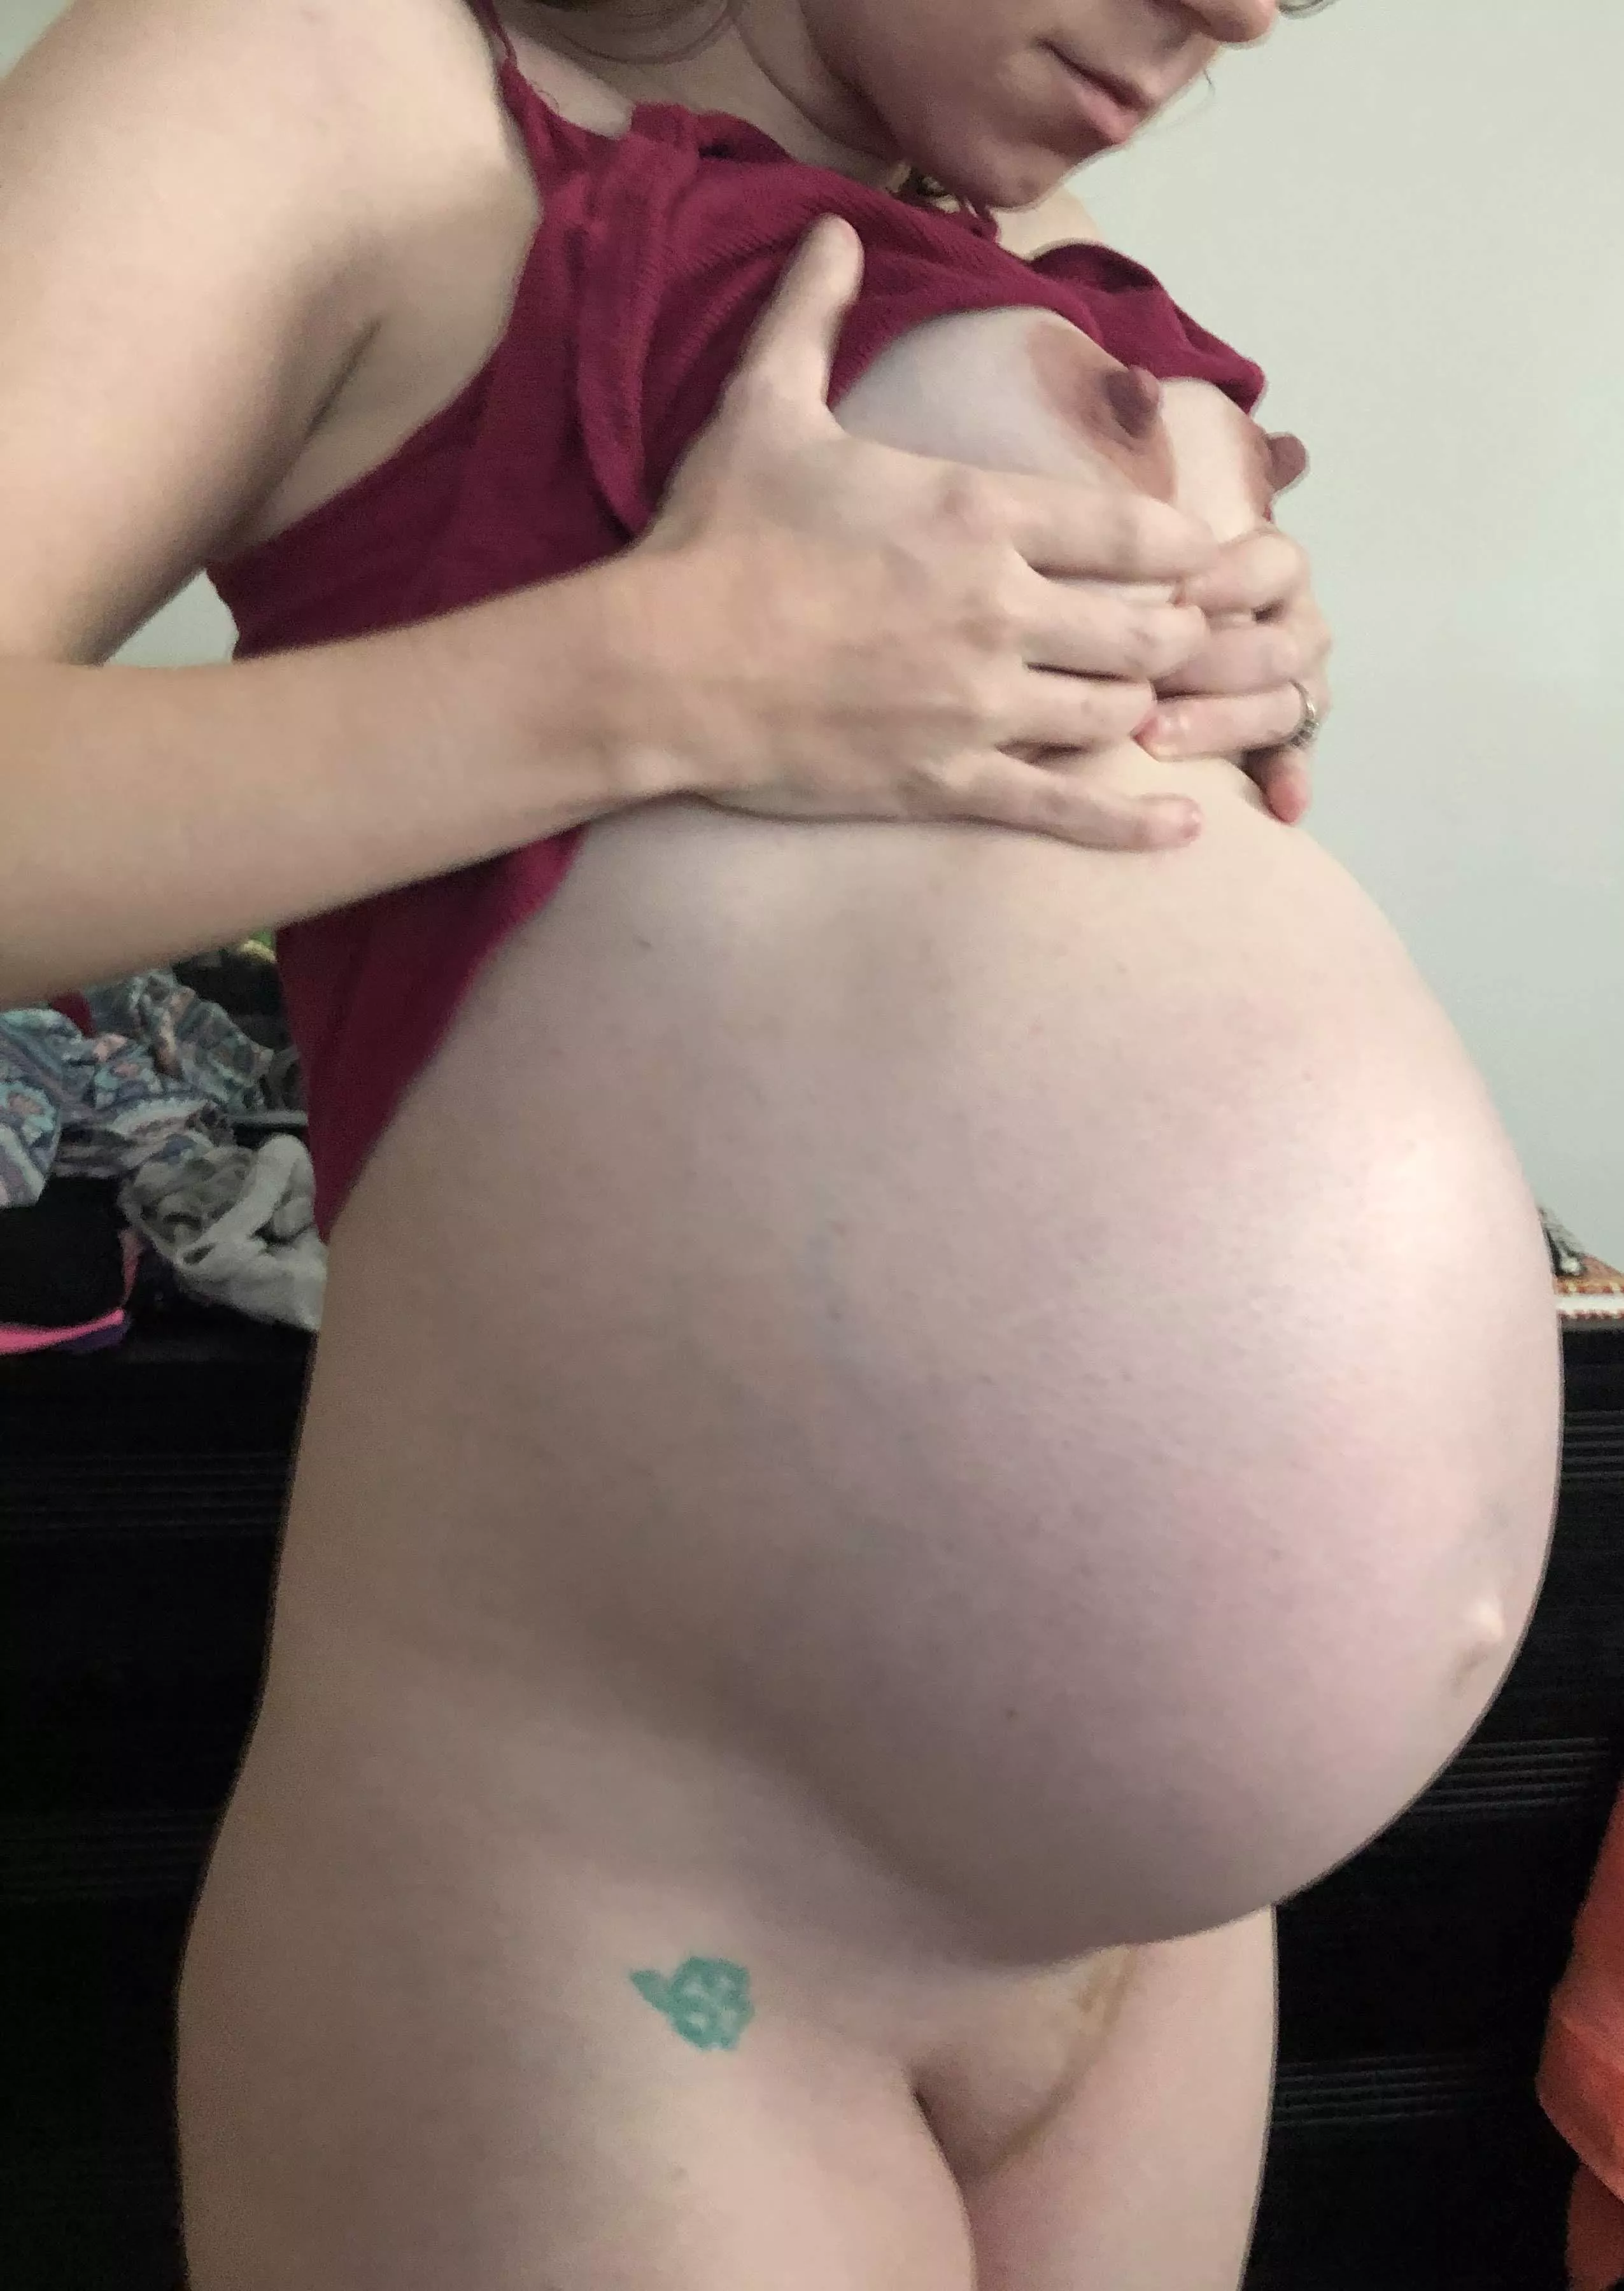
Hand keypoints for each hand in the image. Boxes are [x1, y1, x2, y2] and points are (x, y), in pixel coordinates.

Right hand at [640, 218, 1218, 851]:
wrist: (661, 664)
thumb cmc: (715, 537)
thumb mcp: (764, 407)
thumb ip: (811, 314)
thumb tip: (832, 229)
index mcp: (974, 514)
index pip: (1129, 529)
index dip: (1182, 546)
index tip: (1200, 554)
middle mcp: (999, 610)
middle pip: (1145, 628)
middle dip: (1177, 634)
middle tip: (1181, 638)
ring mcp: (977, 705)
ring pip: (1115, 714)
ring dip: (1145, 708)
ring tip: (1152, 705)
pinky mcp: (946, 781)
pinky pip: (1064, 810)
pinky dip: (1131, 824)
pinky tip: (1184, 827)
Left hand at [1138, 527, 1331, 824]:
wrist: (1140, 655)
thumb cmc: (1131, 597)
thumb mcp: (1133, 566)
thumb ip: (1132, 560)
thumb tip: (1093, 550)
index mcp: (1271, 569)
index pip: (1270, 568)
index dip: (1226, 582)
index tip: (1173, 598)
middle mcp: (1295, 624)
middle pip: (1276, 646)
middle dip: (1209, 665)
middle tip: (1142, 685)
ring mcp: (1298, 685)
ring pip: (1283, 704)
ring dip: (1223, 724)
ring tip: (1156, 741)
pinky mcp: (1289, 741)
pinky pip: (1296, 760)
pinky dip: (1290, 781)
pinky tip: (1281, 806)